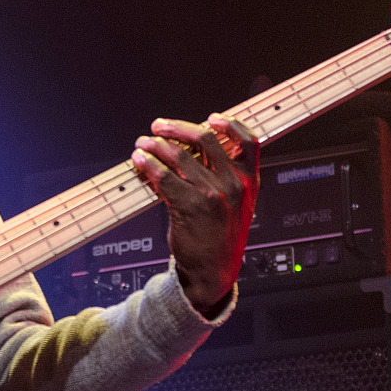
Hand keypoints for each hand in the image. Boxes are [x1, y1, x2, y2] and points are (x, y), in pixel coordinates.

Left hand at [130, 114, 259, 314]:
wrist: (212, 272)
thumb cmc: (220, 237)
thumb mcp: (236, 205)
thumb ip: (224, 177)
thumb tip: (194, 149)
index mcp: (249, 182)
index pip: (248, 142)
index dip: (230, 125)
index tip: (210, 118)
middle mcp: (234, 185)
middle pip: (205, 140)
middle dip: (177, 129)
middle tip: (158, 127)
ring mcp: (212, 195)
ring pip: (179, 157)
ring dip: (155, 146)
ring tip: (143, 145)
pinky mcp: (190, 206)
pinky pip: (164, 178)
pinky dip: (149, 166)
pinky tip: (140, 162)